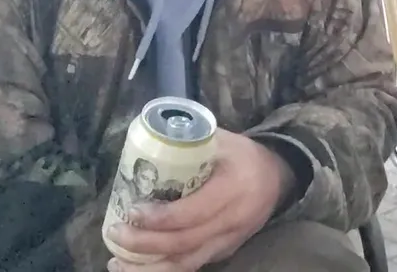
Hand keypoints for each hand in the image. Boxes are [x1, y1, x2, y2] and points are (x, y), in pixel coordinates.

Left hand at [107, 130, 296, 271]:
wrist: (279, 177)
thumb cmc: (244, 155)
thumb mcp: (223, 140)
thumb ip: (190, 141)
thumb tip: (148, 138)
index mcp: (233, 189)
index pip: (194, 212)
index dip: (161, 218)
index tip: (132, 211)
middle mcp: (233, 221)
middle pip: (185, 243)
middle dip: (146, 244)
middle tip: (117, 234)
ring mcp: (230, 241)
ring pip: (187, 263)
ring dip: (149, 268)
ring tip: (117, 262)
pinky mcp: (224, 251)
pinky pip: (192, 265)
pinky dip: (163, 269)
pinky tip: (138, 267)